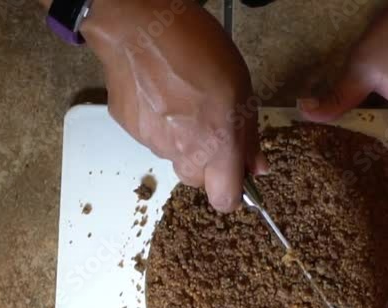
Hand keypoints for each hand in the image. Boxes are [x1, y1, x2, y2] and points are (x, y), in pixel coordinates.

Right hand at [81, 0, 266, 210]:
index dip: (231, 191)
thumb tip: (257, 167)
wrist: (138, 27)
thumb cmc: (196, 47)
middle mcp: (183, 151)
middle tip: (209, 127)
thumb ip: (248, 134)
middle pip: (197, 180)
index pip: (224, 200)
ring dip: (181, 139)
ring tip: (182, 101)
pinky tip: (160, 94)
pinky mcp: (130, 130)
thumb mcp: (241, 87)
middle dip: (206, 163)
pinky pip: (150, 138)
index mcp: (217, 143)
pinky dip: (157, 123)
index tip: (234, 174)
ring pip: (173, 157)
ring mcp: (152, 142)